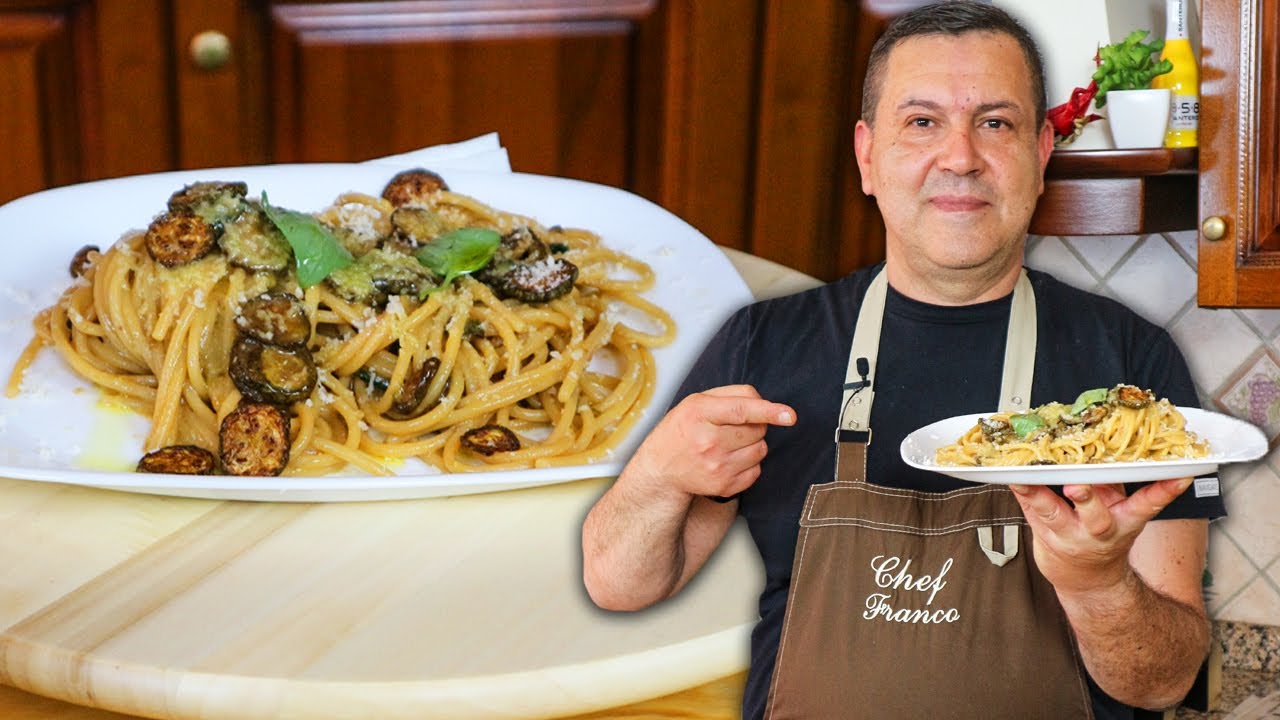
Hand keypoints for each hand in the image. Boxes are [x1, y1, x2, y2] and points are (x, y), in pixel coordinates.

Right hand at [623, 384, 795, 500]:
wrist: (661, 471)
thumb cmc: (682, 430)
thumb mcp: (696, 402)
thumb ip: (731, 395)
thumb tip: (766, 403)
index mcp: (699, 414)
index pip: (741, 410)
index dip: (769, 411)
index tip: (790, 415)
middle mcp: (708, 442)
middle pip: (757, 429)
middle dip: (754, 425)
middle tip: (732, 428)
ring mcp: (717, 467)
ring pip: (761, 450)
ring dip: (753, 444)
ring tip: (728, 444)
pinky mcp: (724, 486)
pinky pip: (757, 470)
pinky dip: (749, 463)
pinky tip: (728, 460)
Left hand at [1008, 477, 1193, 595]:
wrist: (1085, 575)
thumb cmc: (1101, 530)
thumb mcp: (1117, 506)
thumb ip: (1115, 479)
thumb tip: (1112, 438)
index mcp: (1124, 521)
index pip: (1147, 505)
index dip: (1164, 491)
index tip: (1179, 475)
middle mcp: (1098, 530)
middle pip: (1095, 515)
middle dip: (1086, 498)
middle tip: (1077, 484)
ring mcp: (1068, 534)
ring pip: (1052, 514)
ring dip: (1039, 495)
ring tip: (1025, 479)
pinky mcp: (1042, 532)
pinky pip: (1028, 508)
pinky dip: (1019, 491)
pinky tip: (1010, 476)